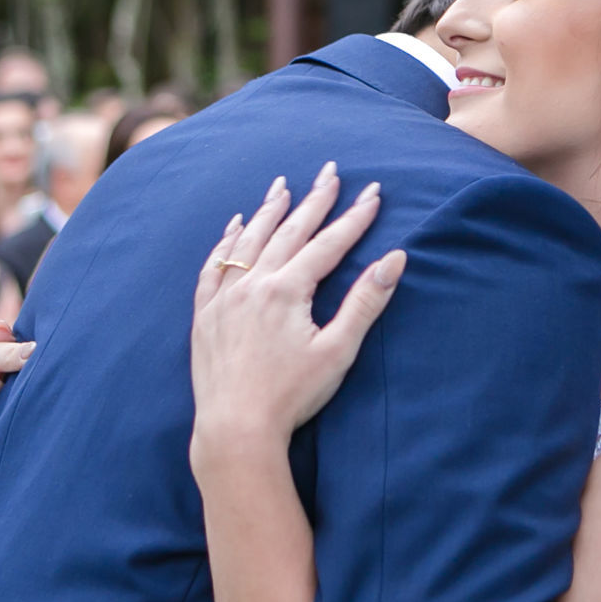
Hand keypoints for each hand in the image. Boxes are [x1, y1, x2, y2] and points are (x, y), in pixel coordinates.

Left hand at [188, 164, 402, 474]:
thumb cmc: (292, 396)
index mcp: (287, 291)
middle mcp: (253, 285)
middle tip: (330, 172)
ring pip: (249, 241)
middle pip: (289, 232)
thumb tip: (395, 259)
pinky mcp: (206, 315)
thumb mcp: (338, 351)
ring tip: (282, 185)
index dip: (354, 218)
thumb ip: (366, 302)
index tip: (373, 193)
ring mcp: (225, 298)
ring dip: (269, 211)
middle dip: (314, 200)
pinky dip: (227, 242)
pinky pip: (214, 266)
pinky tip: (235, 226)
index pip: (328, 244)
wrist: (235, 429)